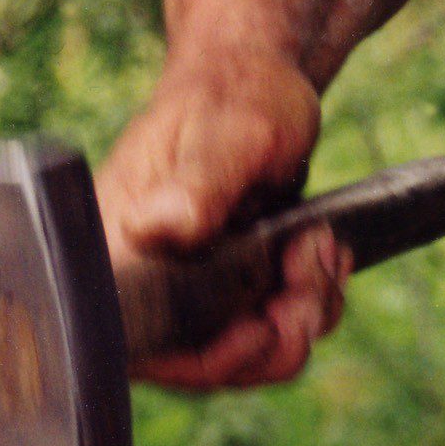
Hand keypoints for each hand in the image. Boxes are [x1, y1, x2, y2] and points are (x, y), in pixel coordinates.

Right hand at [95, 43, 352, 389]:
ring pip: (249, 354)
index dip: (210, 360)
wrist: (260, 79)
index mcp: (117, 248)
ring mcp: (187, 290)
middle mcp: (144, 279)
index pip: (143, 349)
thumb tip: (156, 229)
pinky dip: (311, 304)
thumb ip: (197, 186)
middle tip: (313, 267)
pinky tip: (326, 255)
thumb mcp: (227, 134)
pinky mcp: (224, 290)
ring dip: (304, 314)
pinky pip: (271, 331)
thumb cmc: (236, 93)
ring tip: (324, 249)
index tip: (264, 325)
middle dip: (276, 335)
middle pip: (204, 366)